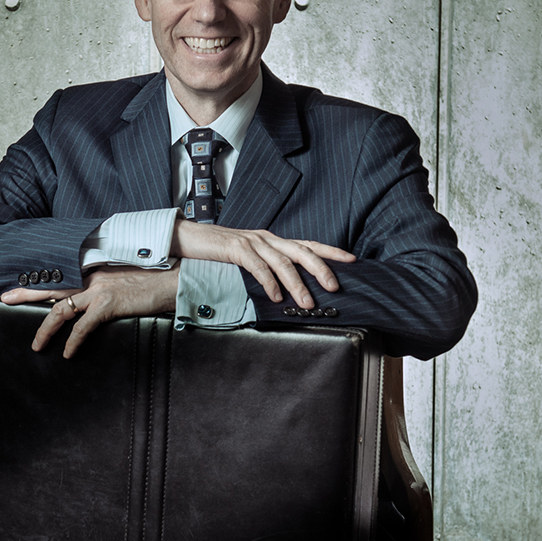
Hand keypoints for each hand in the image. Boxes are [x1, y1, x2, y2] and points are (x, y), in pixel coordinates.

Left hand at [0, 264, 178, 358]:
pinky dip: (73, 341)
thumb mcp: (123, 278)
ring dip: (45, 329)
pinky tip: (68, 352)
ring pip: (61, 309)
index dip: (40, 280)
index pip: (61, 275)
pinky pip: (83, 327)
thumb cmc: (152, 280)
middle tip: (5, 298)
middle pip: (51, 285)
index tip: (21, 284)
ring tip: (37, 345)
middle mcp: (91, 277)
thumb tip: (94, 300)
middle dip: (26, 292)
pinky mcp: (109, 304)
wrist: (173, 278)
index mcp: (93, 270)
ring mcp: (99, 290)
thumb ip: (106, 285)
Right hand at [170, 219, 354, 307]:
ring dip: (298, 283)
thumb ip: (267, 267)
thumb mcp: (248, 258)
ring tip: (307, 302)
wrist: (189, 238)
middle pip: (302, 251)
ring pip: (282, 262)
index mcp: (273, 241)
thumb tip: (287, 287)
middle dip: (321, 269)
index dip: (331, 251)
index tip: (352, 260)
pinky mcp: (236, 248)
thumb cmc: (219, 252)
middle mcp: (267, 239)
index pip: (308, 244)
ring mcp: (252, 242)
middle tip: (335, 286)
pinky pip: (258, 266)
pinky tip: (276, 296)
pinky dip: (269, 282)